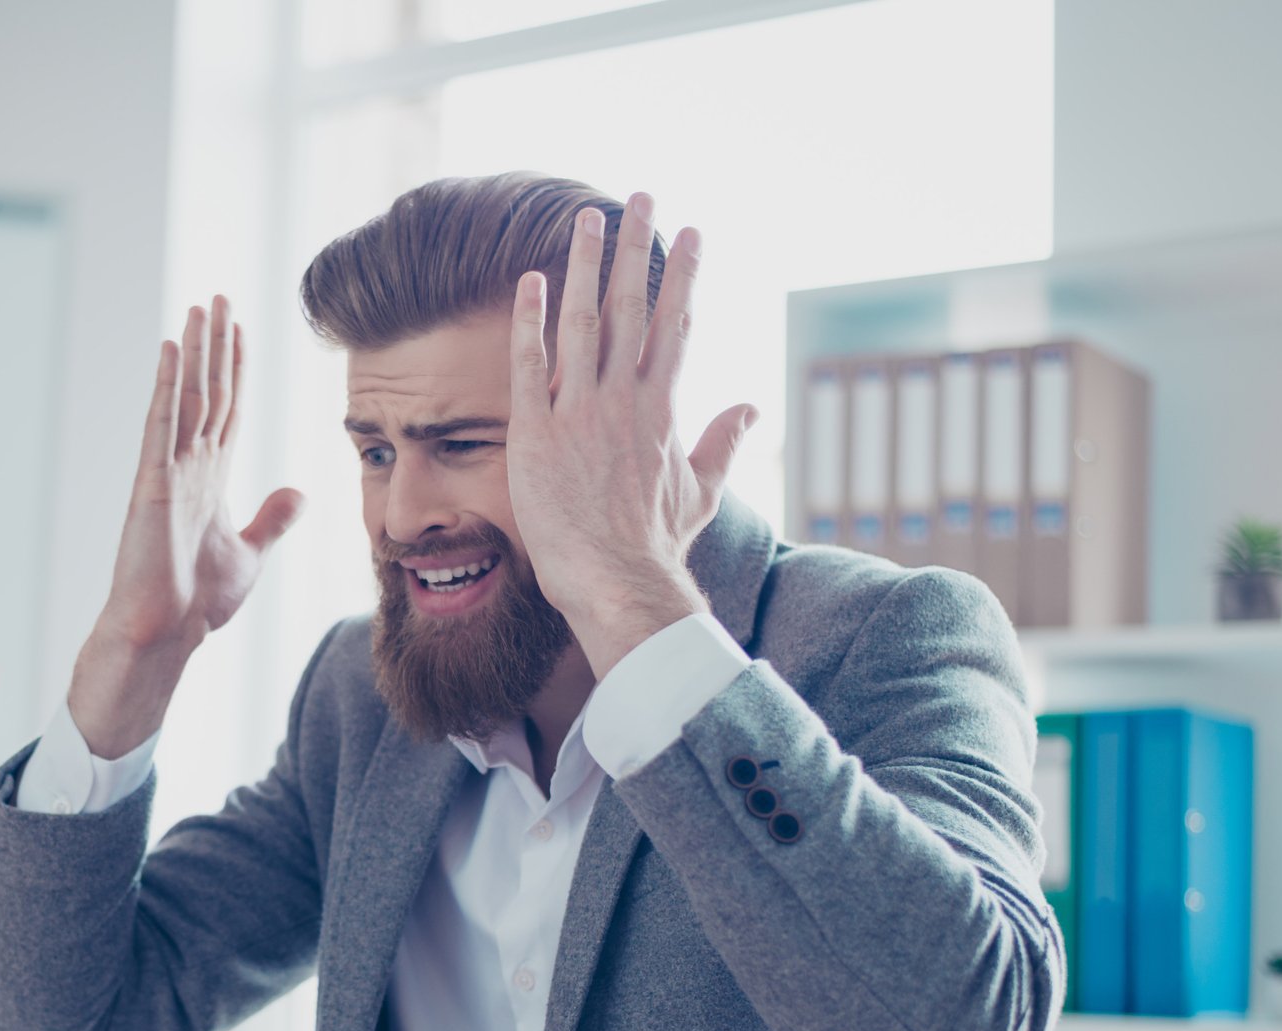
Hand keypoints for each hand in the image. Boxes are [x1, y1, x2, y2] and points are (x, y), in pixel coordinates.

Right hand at [69, 296, 303, 756]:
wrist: (164, 635)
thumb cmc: (196, 603)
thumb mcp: (251, 554)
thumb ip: (272, 520)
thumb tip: (297, 492)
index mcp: (209, 480)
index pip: (227, 410)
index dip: (235, 369)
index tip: (241, 330)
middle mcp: (187, 467)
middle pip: (207, 391)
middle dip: (216, 345)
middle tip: (219, 297)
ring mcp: (167, 472)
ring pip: (187, 397)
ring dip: (195, 351)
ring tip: (200, 306)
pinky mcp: (151, 484)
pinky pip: (162, 424)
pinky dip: (168, 385)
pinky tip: (173, 348)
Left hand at [506, 194, 758, 677]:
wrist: (618, 581)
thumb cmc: (656, 545)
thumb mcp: (700, 491)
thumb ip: (723, 443)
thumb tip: (751, 408)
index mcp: (662, 409)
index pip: (675, 325)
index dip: (683, 275)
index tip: (691, 232)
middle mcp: (624, 399)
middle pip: (632, 307)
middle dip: (637, 249)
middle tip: (641, 197)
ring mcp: (580, 413)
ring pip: (584, 322)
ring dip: (585, 265)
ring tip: (588, 218)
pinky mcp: (538, 434)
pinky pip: (530, 365)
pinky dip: (531, 320)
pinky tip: (531, 280)